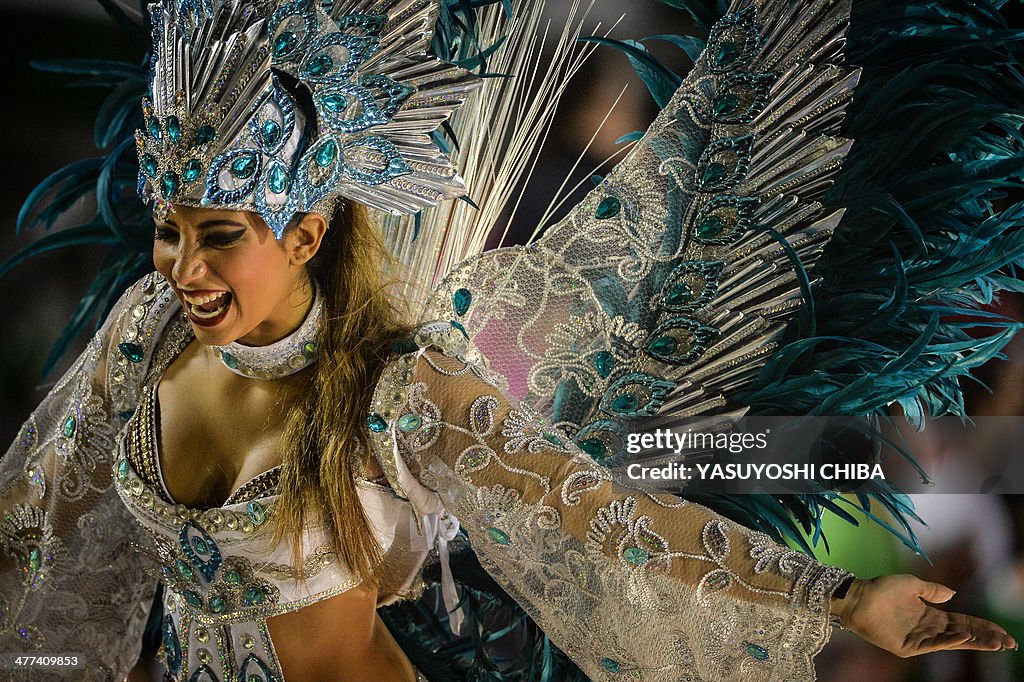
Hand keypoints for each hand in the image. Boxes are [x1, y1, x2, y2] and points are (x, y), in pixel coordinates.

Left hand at [831, 574, 1017, 657]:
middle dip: (986, 638)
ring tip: (995, 642)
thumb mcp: (911, 584)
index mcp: (931, 614)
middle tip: (1008, 642)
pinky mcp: (908, 647)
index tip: (1003, 632)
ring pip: (953, 642)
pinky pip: (932, 645)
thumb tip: (954, 594)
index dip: (983, 626)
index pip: (964, 622)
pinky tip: (965, 638)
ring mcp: (919, 639)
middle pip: (964, 634)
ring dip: (974, 642)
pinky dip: (949, 642)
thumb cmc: (880, 589)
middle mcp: (928, 628)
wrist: (858, 597)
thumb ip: (932, 590)